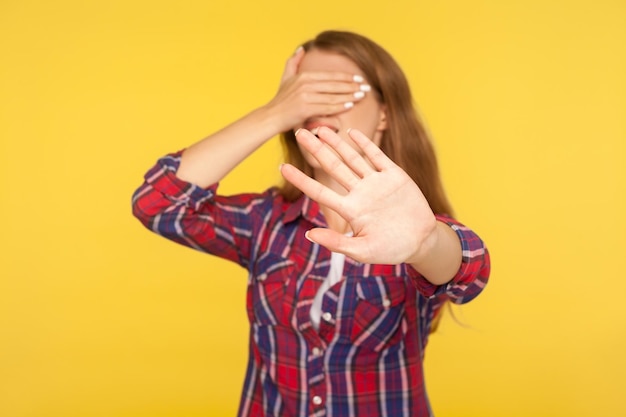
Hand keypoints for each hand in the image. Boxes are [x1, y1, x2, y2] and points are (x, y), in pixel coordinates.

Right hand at [264, 47, 367, 131]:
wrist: (270, 117)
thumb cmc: (280, 100)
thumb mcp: (285, 78)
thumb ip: (293, 62)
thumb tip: (302, 49)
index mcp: (304, 76)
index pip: (330, 76)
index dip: (346, 77)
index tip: (359, 79)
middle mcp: (305, 84)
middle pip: (334, 84)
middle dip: (352, 86)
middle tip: (366, 87)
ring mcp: (305, 96)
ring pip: (333, 95)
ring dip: (349, 95)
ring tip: (362, 95)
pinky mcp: (305, 108)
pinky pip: (327, 107)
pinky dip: (339, 106)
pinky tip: (350, 105)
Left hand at [279, 127, 438, 265]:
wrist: (421, 242)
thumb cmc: (391, 249)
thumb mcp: (362, 251)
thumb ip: (337, 243)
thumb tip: (309, 234)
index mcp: (350, 210)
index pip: (320, 192)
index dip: (301, 180)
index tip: (283, 168)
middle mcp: (359, 193)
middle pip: (333, 167)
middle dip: (316, 150)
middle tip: (299, 132)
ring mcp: (376, 183)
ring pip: (352, 158)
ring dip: (337, 143)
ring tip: (321, 128)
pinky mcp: (395, 176)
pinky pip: (378, 157)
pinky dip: (366, 144)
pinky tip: (353, 133)